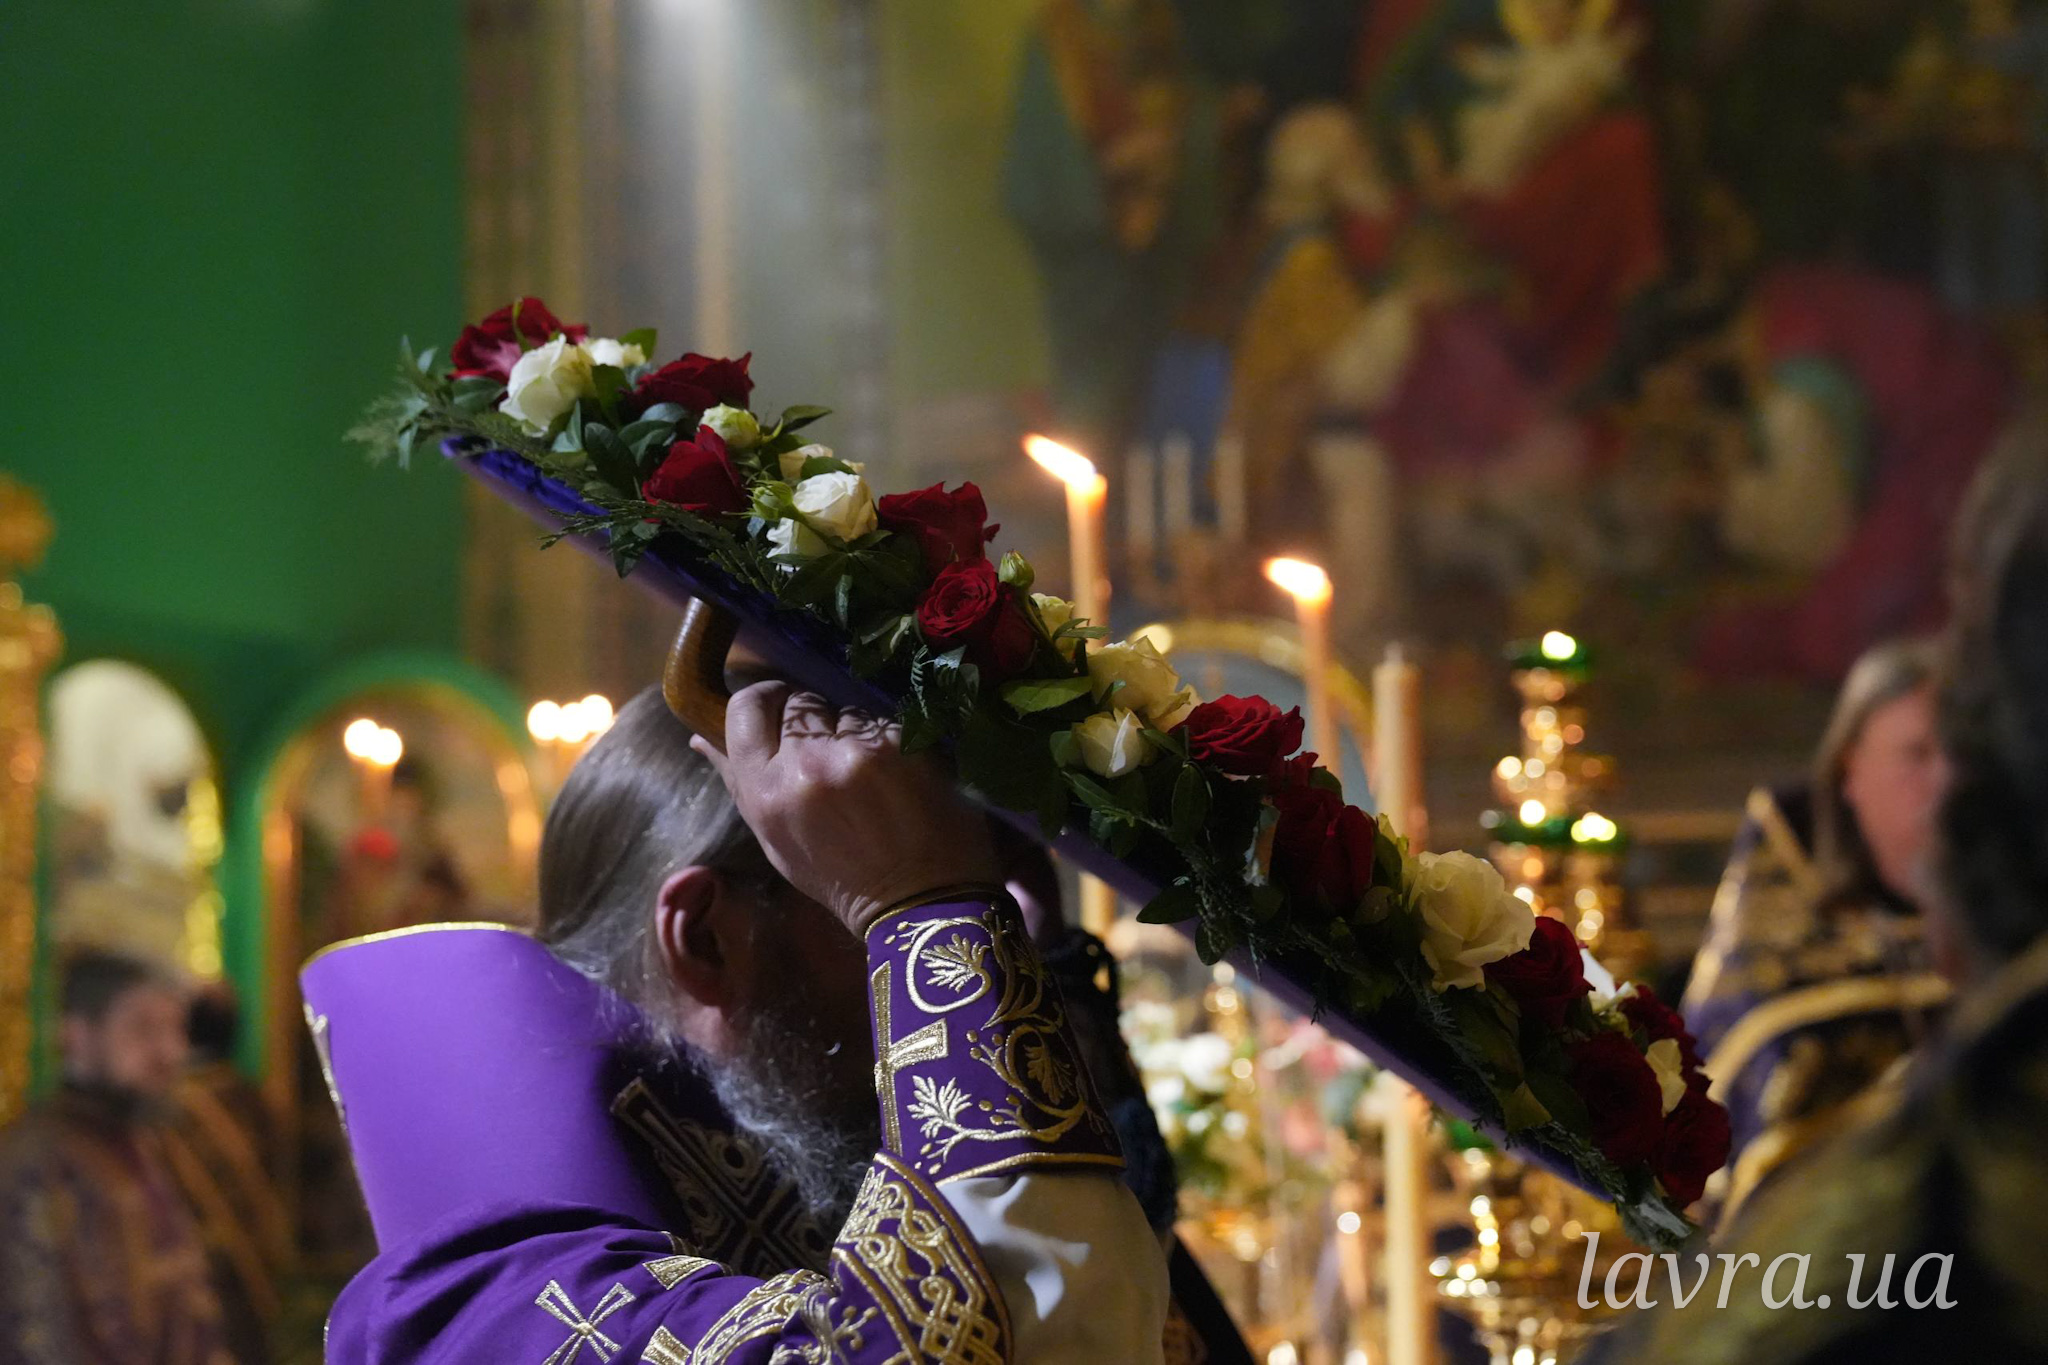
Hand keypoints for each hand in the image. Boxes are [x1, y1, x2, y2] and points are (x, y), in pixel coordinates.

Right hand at [692, 682, 1001, 936]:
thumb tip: (700, 737)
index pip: (746, 707)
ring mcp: (858, 750)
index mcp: (767, 792)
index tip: (775, 709)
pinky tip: (894, 776)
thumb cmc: (842, 877)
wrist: (919, 901)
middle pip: (798, 701)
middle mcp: (808, 763)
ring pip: (844, 709)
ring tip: (866, 773)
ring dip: (851, 732)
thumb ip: (741, 783)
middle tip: (827, 751)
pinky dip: (886, 741)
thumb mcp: (776, 841)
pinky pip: (882, 721)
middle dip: (810, 719)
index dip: (761, 700)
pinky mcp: (903, 744)